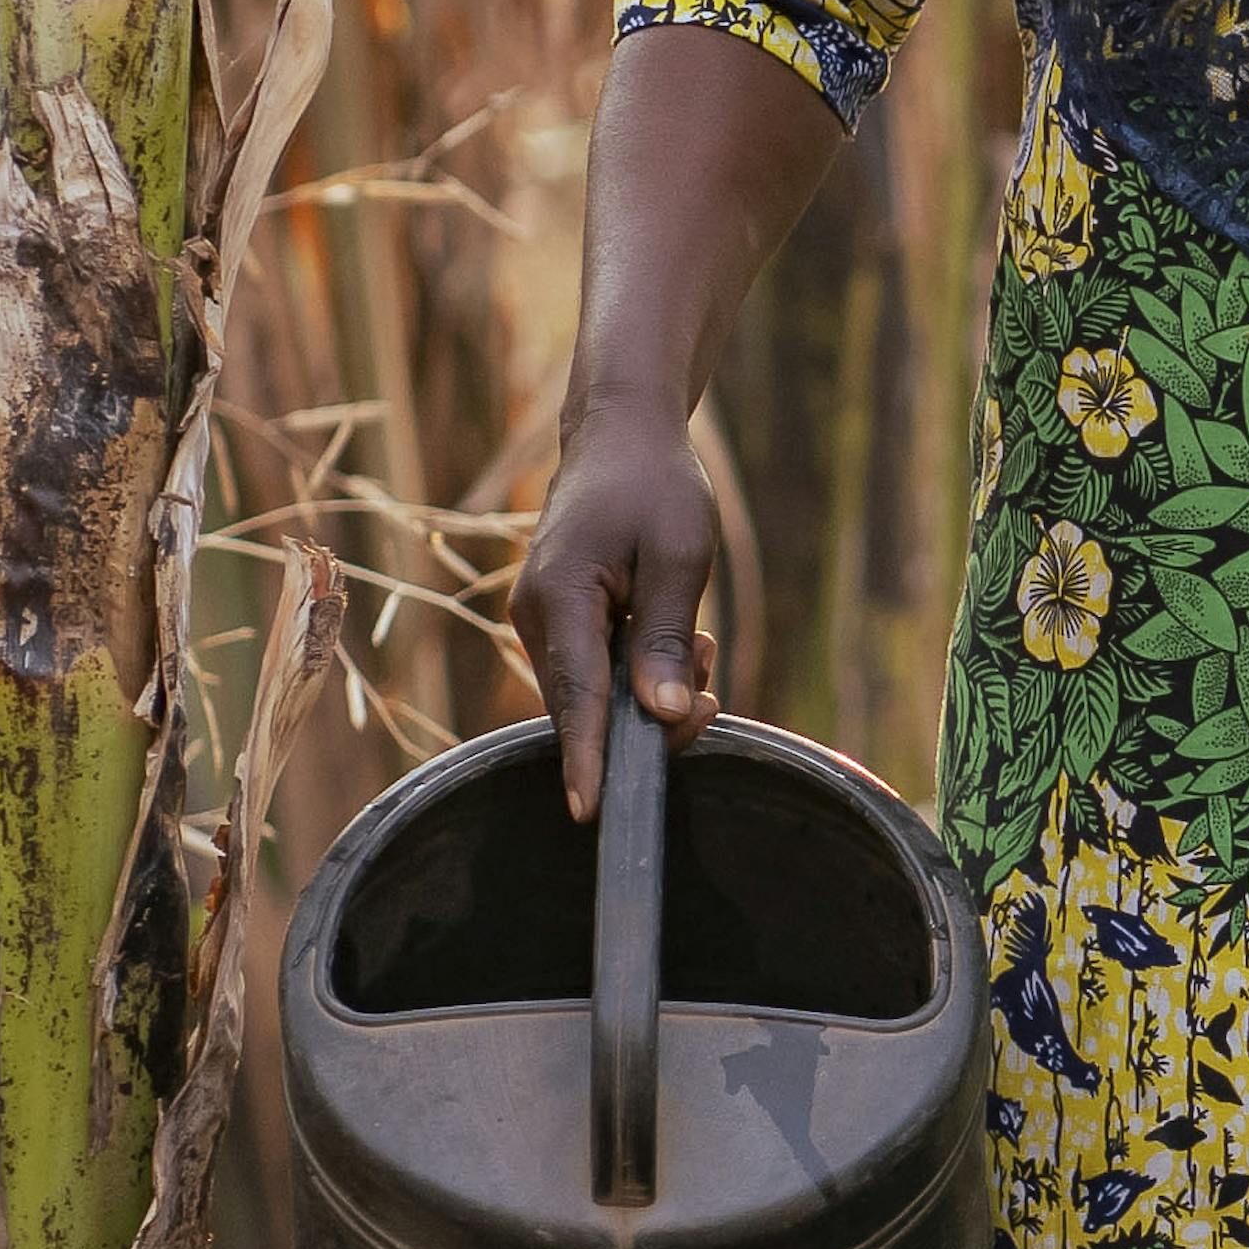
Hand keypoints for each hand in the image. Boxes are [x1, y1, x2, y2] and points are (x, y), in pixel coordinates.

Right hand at [518, 399, 729, 797]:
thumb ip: (668, 639)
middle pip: (585, 708)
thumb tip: (663, 714)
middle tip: (712, 695)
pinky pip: (595, 674)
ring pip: (593, 697)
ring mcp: (541, 621)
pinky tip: (684, 644)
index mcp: (560, 596)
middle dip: (650, 721)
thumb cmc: (655, 486)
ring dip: (651, 693)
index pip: (576, 696)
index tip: (590, 812)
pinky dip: (639, 674)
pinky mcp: (558, 623)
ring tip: (702, 645)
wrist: (621, 436)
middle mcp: (536, 616)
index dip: (587, 758)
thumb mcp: (680, 556)